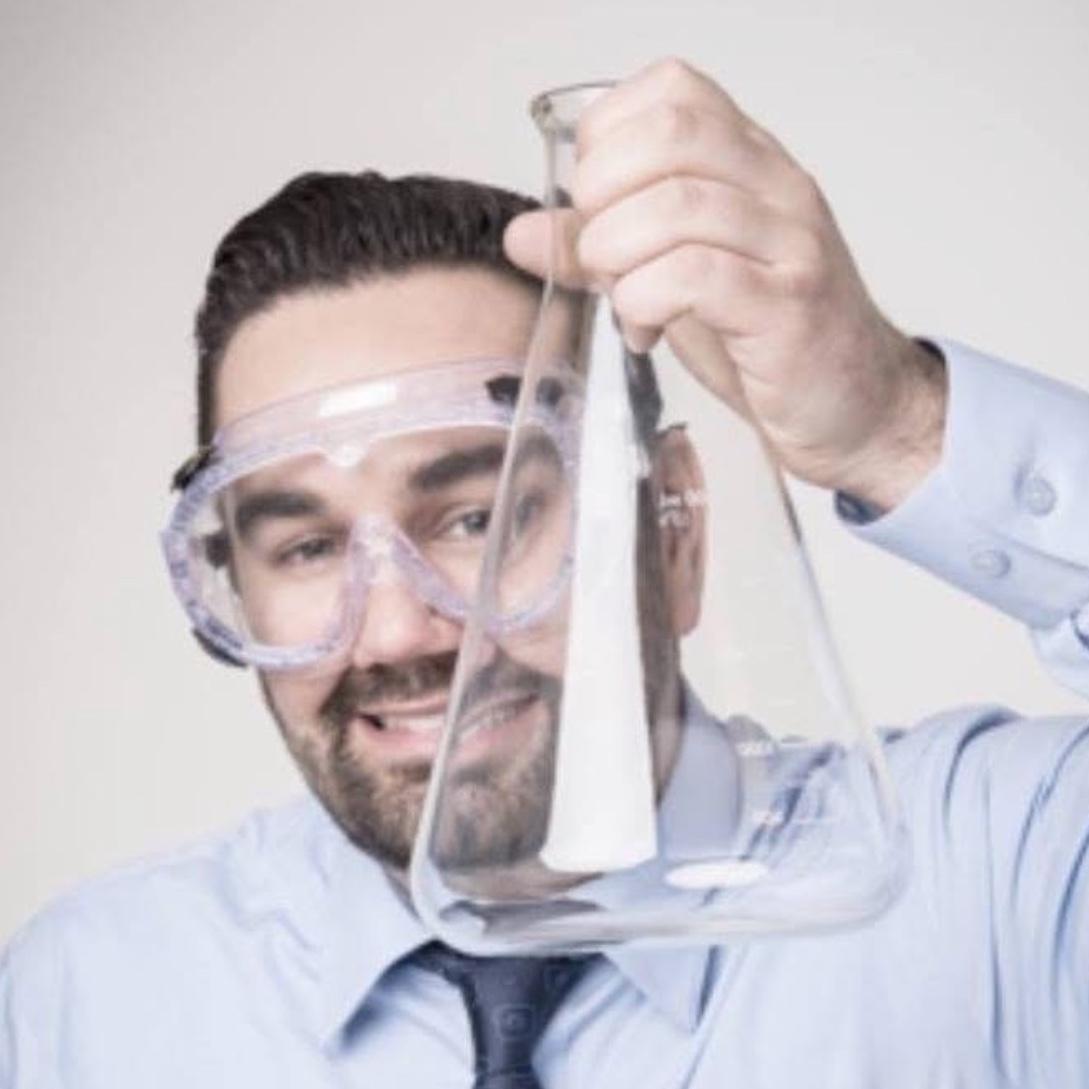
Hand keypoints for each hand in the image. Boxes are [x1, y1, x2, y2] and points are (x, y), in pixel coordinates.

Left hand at [504, 58, 946, 510]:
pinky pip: (694, 277)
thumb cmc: (770, 342)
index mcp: (751, 166)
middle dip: (602, 193)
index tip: (594, 200)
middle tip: (599, 252)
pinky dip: (645, 301)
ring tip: (621, 298)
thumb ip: (606, 250)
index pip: (673, 90)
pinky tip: (646, 331)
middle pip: (668, 135)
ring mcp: (790, 245)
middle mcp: (778, 188)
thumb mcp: (677, 284)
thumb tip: (522, 234)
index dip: (608, 135)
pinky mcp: (788, 309)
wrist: (859, 410)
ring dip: (616, 256)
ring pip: (674, 207)